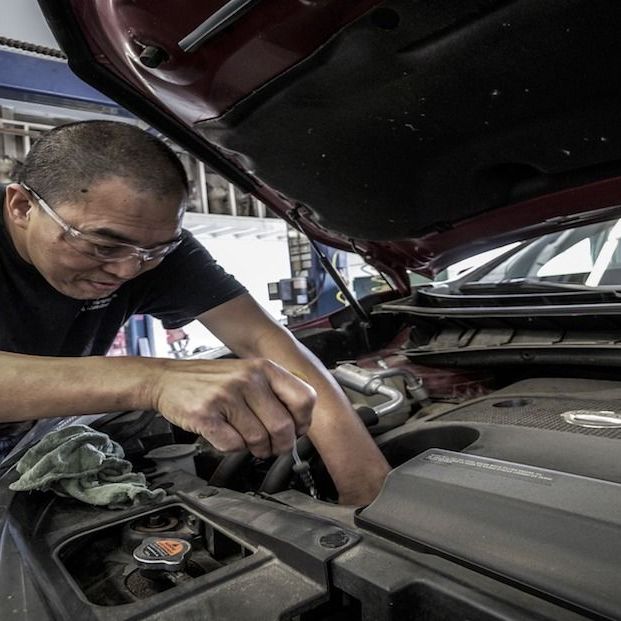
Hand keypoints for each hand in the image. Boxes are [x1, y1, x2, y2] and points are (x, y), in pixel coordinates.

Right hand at [150, 358, 315, 457]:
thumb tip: (301, 425)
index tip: (296, 430)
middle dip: (280, 446)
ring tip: (246, 439)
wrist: (168, 379)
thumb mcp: (249, 374)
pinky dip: (232, 448)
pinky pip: (233, 446)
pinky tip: (226, 435)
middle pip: (284, 427)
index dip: (303, 422)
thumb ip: (276, 392)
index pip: (305, 398)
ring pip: (259, 440)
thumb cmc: (212, 381)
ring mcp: (226, 396)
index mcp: (264, 368)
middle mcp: (248, 379)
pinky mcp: (206, 415)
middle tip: (272, 447)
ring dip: (255, 449)